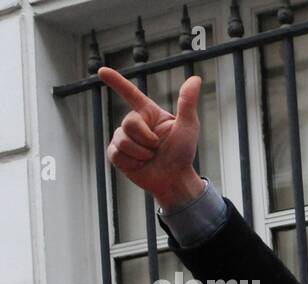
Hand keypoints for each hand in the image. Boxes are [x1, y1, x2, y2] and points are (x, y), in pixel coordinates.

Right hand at [98, 66, 204, 210]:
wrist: (174, 180)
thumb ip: (187, 103)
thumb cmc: (183, 153)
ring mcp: (124, 138)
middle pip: (129, 122)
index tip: (101, 71)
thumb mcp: (188, 127)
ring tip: (150, 157)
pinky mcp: (117, 155)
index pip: (130, 94)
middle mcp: (135, 123)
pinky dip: (132, 161)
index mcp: (149, 113)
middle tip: (157, 147)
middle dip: (146, 138)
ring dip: (141, 152)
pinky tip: (140, 164)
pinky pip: (116, 153)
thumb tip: (195, 78)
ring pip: (122, 139)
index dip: (116, 82)